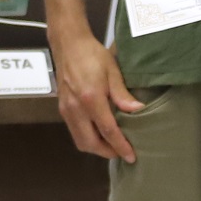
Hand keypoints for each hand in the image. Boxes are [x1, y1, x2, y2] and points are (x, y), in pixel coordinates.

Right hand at [54, 32, 144, 161]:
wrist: (68, 44)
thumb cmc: (92, 54)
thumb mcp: (113, 71)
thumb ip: (123, 94)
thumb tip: (138, 111)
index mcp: (91, 98)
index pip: (108, 131)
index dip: (120, 146)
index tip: (131, 156)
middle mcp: (76, 108)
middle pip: (90, 143)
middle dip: (107, 152)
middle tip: (122, 152)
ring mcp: (66, 110)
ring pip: (80, 141)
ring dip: (96, 147)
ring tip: (112, 144)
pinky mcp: (62, 109)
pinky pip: (75, 132)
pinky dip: (88, 138)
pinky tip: (99, 132)